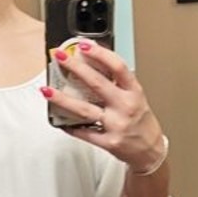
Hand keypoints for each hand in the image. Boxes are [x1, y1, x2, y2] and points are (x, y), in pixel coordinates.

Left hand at [41, 40, 166, 171]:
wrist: (150, 151)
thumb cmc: (142, 122)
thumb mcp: (136, 97)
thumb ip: (118, 83)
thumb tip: (94, 64)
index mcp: (134, 92)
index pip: (117, 67)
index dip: (100, 54)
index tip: (84, 46)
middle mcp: (125, 107)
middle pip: (97, 84)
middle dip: (76, 68)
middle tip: (61, 57)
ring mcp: (116, 125)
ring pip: (84, 110)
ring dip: (63, 99)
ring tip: (47, 90)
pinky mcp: (108, 142)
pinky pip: (84, 133)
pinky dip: (70, 126)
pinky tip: (59, 120)